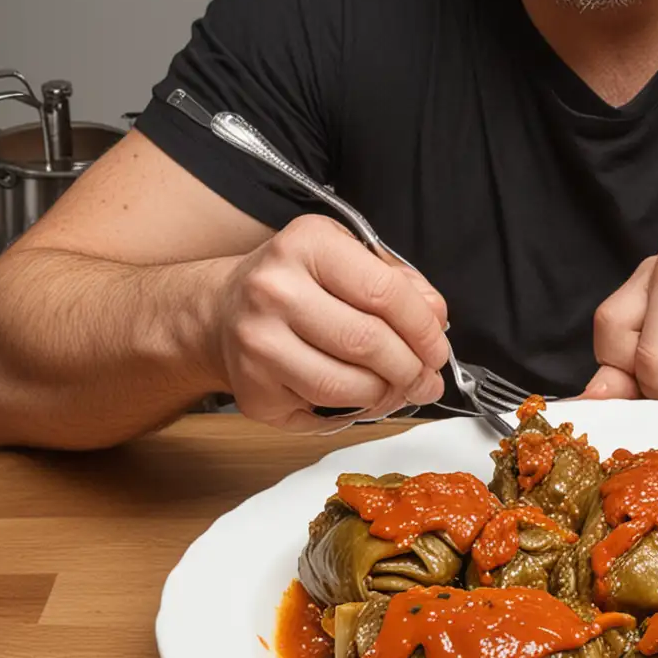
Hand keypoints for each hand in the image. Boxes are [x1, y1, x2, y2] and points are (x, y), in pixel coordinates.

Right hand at [209, 214, 449, 432]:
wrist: (220, 311)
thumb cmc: (294, 283)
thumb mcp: (345, 258)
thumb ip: (398, 282)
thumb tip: (435, 318)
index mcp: (306, 245)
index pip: (384, 292)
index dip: (423, 327)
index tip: (437, 347)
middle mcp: (275, 291)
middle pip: (368, 343)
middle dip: (411, 368)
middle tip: (426, 377)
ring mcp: (258, 343)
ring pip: (347, 386)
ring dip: (387, 394)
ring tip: (398, 387)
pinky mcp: (253, 390)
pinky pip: (322, 411)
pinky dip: (354, 411)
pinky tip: (361, 397)